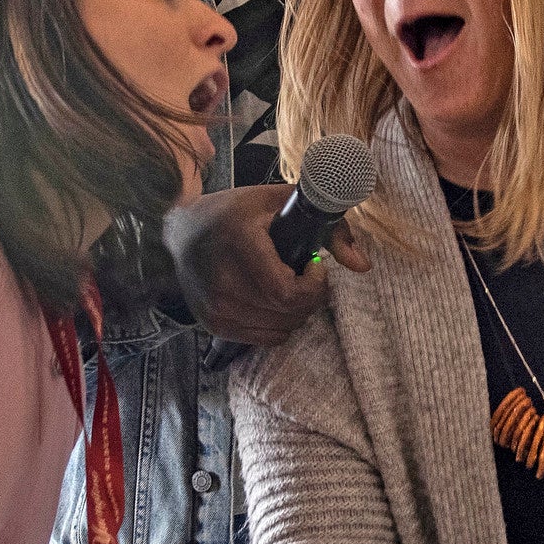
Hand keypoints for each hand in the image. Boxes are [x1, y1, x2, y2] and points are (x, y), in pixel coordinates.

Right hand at [163, 186, 338, 346]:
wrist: (179, 234)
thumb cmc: (235, 214)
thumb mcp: (281, 204)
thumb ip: (330, 229)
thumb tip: (363, 266)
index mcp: (239, 242)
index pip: (286, 293)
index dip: (313, 287)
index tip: (313, 266)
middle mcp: (222, 279)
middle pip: (288, 313)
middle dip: (310, 297)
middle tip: (305, 277)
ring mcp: (214, 307)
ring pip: (281, 329)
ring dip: (296, 312)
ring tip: (286, 286)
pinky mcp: (212, 324)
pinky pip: (265, 338)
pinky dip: (278, 324)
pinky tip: (270, 301)